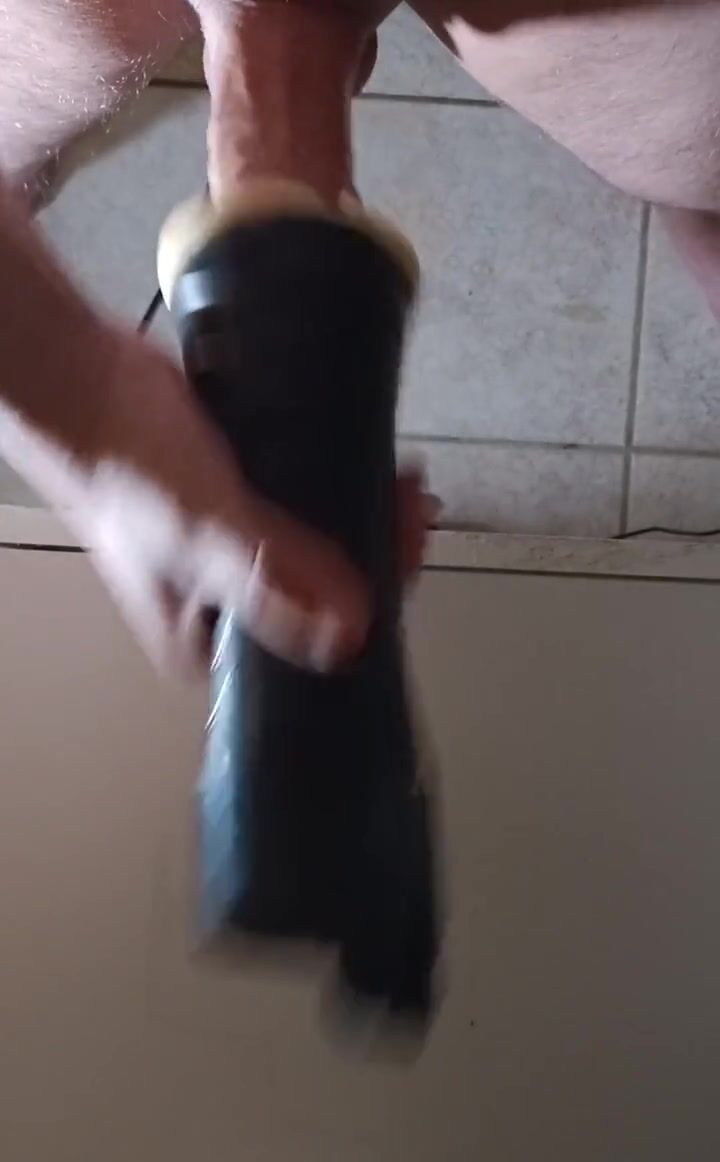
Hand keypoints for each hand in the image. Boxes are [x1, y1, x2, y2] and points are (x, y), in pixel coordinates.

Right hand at [0, 325, 433, 677]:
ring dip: (369, 523)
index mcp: (206, 640)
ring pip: (324, 552)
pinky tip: (376, 470)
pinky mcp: (249, 502)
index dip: (368, 612)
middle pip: (325, 599)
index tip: (404, 561)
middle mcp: (226, 606)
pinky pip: (314, 507)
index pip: (309, 648)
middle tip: (412, 513)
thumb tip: (348, 631)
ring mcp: (240, 553)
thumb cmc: (122, 465)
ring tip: (404, 489)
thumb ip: (273, 580)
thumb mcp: (204, 533)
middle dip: (377, 558)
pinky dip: (347, 490)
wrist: (87, 380)